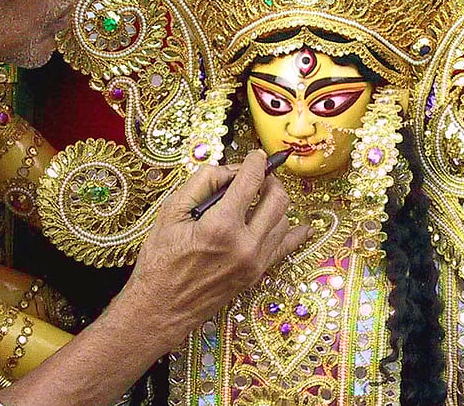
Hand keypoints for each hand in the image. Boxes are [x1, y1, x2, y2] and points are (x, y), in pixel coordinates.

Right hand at [115, 150, 312, 343]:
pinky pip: (286, 247)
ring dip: (275, 203)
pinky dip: (294, 232)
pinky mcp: (257, 274)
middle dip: (270, 180)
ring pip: (284, 219)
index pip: (251, 180)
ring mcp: (254, 261)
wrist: (161, 307)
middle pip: (277, 198)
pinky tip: (302, 225)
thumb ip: (202, 183)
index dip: (255, 161)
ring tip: (258, 199)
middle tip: (258, 176)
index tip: (255, 155)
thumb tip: (229, 170)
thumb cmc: (160, 261)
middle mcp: (244, 244)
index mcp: (220, 226)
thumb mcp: (170, 212)